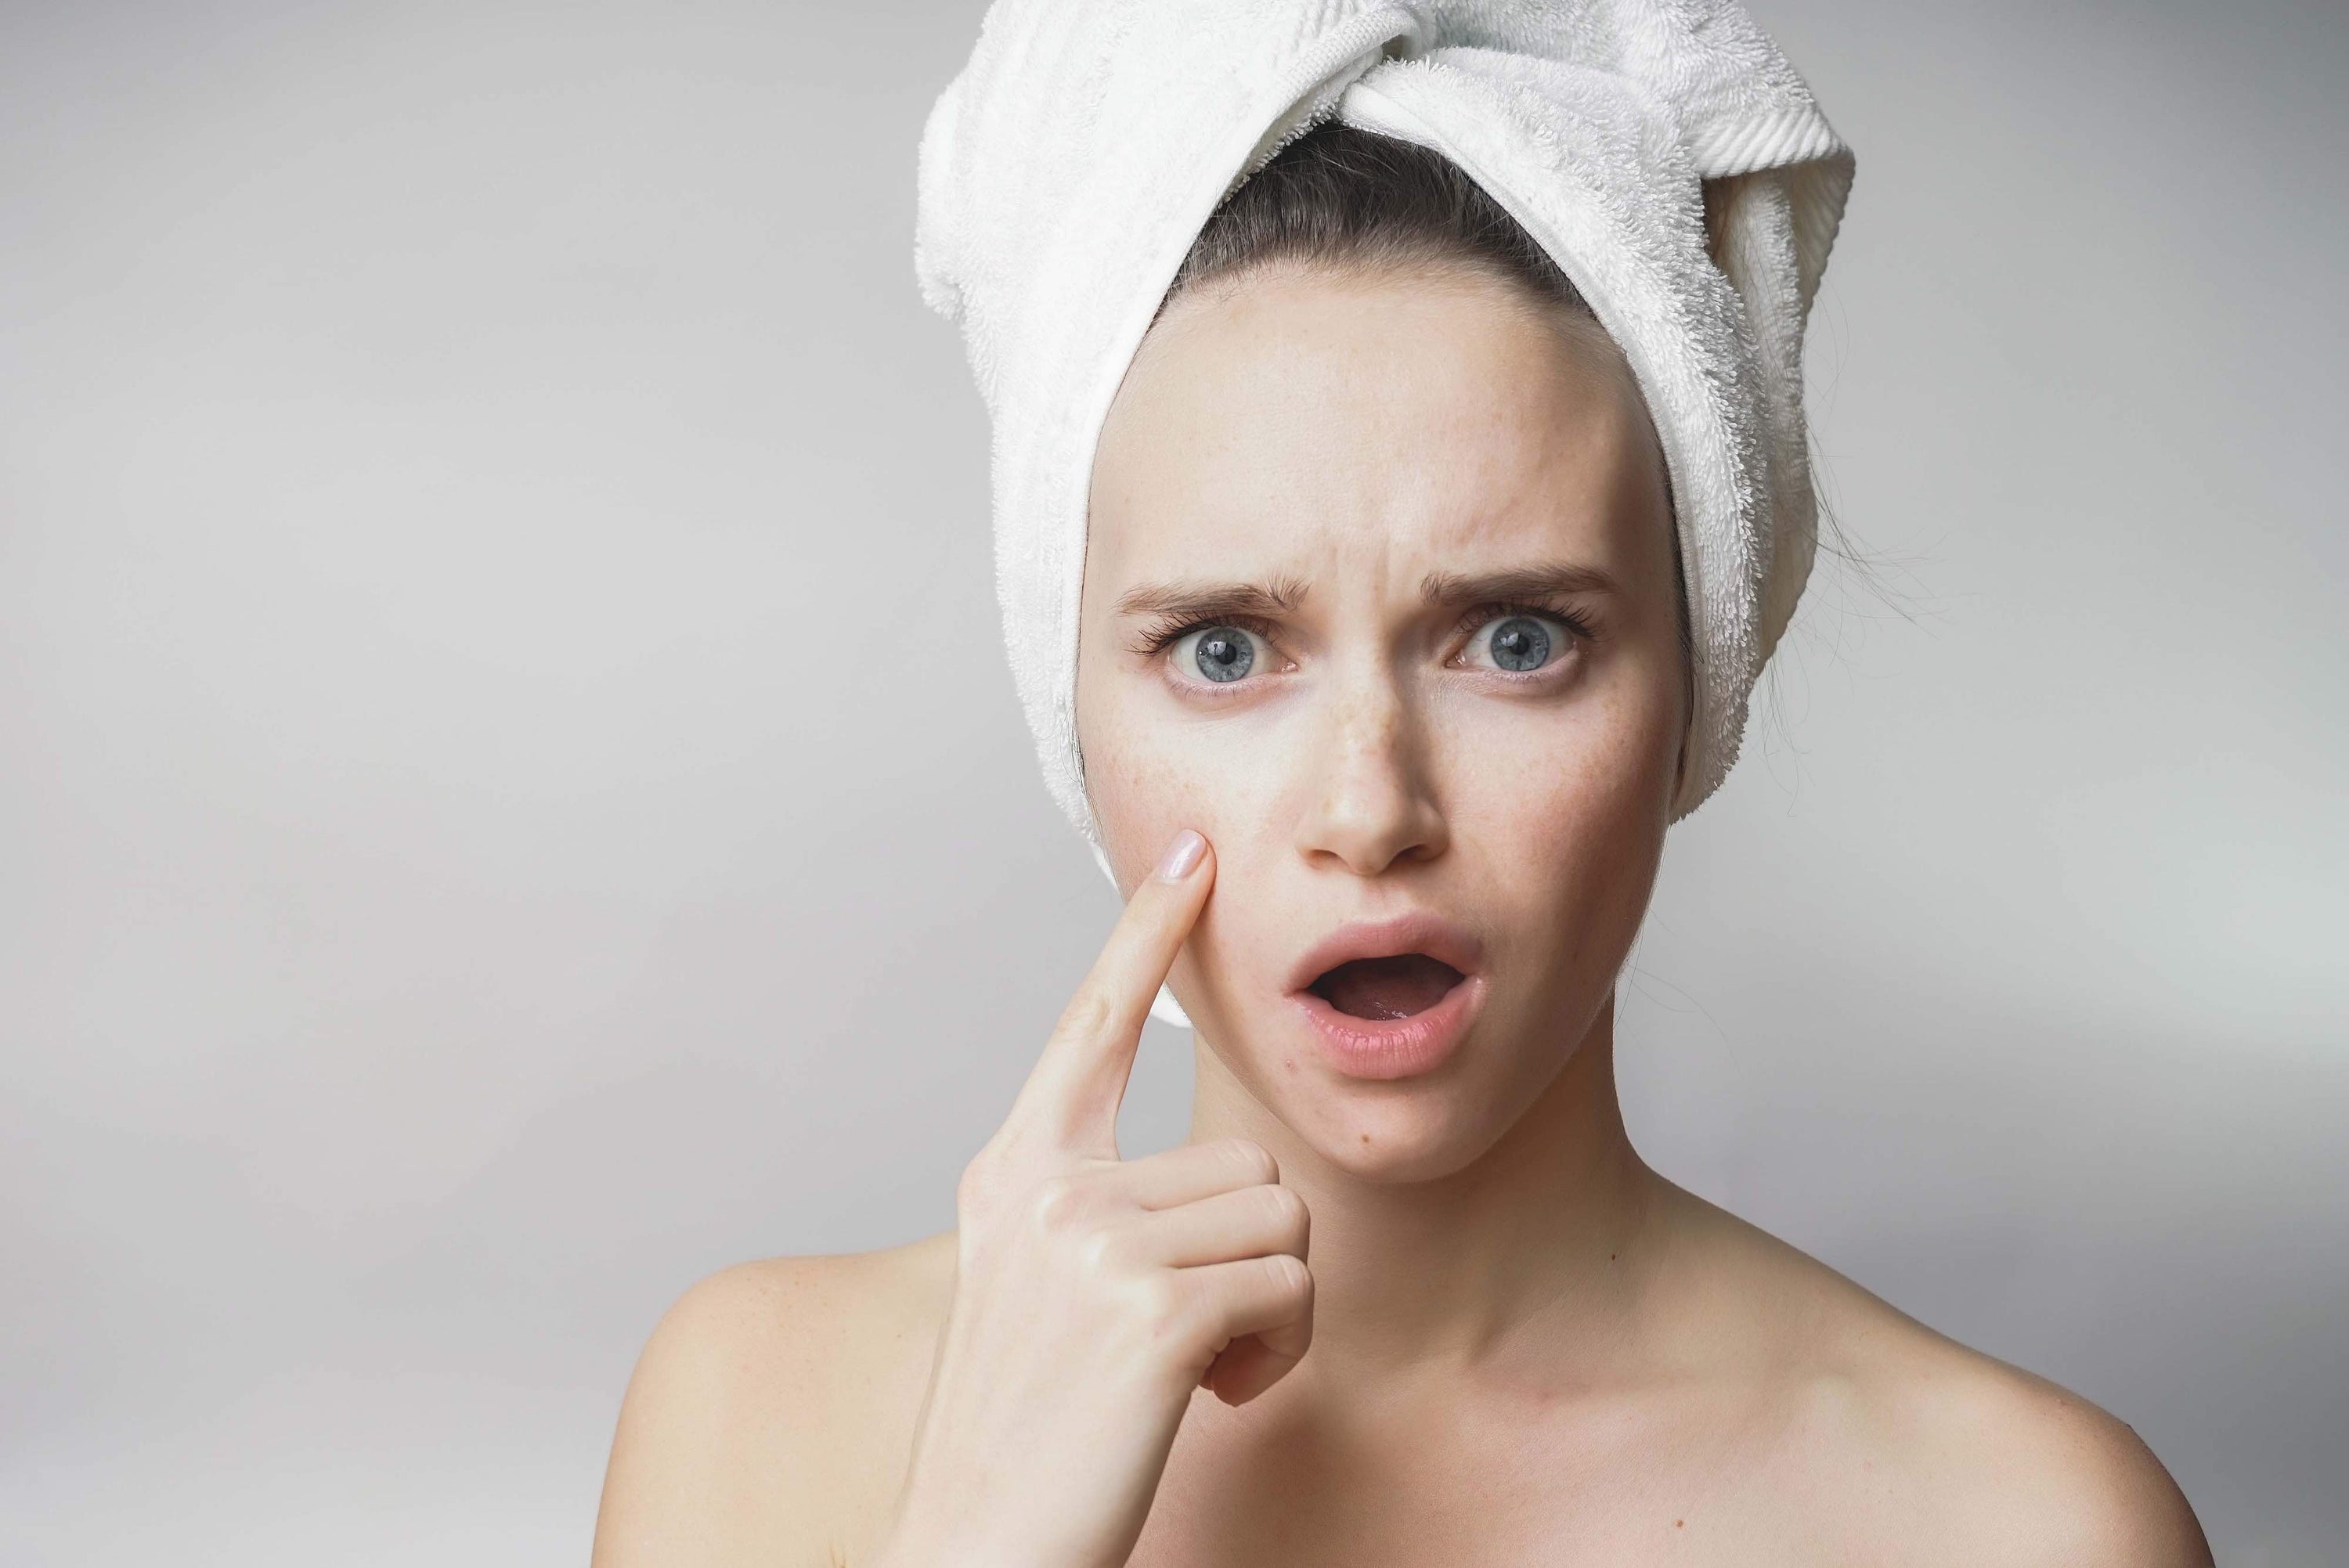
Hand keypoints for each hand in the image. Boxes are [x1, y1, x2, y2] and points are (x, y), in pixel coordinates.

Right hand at [876, 829, 1313, 1567]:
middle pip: (1244, 1162)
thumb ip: (1094, 1213)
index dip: (1146, 933)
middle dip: (1249, 1257)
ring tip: (1186, 1370)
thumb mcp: (1037, 1295)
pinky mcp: (1150, 1308)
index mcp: (1013, 1176)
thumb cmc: (1024, 1440)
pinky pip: (1289, 1291)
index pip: (1088, 1027)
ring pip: (1280, 1222)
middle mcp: (1045, 1190)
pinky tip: (1204, 1396)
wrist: (972, 1555)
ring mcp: (1092, 1243)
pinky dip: (1272, 1355)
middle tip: (1182, 1341)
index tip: (1193, 851)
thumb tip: (1211, 1189)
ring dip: (1265, 1309)